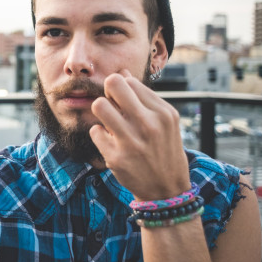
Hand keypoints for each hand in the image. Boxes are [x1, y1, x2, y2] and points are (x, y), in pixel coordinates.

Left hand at [89, 69, 190, 200]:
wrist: (166, 190)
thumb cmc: (163, 148)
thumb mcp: (163, 120)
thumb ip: (143, 96)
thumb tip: (122, 72)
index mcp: (163, 112)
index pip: (128, 81)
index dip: (121, 89)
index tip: (125, 102)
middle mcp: (149, 124)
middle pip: (112, 84)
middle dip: (108, 92)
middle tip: (113, 105)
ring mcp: (132, 141)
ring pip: (99, 105)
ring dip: (101, 112)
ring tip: (110, 122)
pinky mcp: (116, 157)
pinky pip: (95, 131)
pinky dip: (101, 135)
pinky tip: (112, 143)